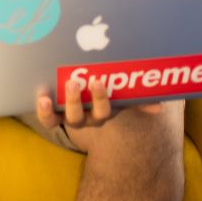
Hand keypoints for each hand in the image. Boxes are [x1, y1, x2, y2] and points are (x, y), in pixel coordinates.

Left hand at [34, 79, 163, 131]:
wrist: (85, 100)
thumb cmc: (107, 94)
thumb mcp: (121, 96)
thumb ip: (137, 99)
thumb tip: (160, 108)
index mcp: (102, 112)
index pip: (104, 110)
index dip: (101, 98)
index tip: (97, 80)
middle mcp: (85, 118)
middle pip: (81, 116)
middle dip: (77, 100)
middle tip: (72, 81)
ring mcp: (69, 118)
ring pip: (64, 119)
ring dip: (55, 108)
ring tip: (50, 94)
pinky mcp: (54, 116)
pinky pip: (48, 120)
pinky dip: (43, 111)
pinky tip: (42, 97)